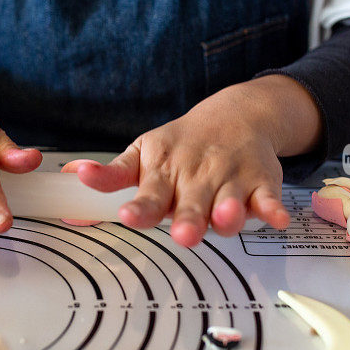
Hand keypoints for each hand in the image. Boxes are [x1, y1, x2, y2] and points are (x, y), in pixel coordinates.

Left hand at [66, 75, 321, 246]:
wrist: (235, 116)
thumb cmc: (183, 145)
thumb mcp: (144, 154)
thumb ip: (113, 175)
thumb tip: (73, 177)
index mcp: (165, 171)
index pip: (150, 193)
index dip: (141, 207)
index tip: (130, 215)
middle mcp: (197, 176)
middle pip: (192, 203)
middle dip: (188, 219)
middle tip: (183, 233)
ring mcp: (230, 179)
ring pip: (230, 201)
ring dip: (229, 211)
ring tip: (225, 218)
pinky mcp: (261, 182)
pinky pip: (268, 198)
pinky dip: (273, 208)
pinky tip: (276, 217)